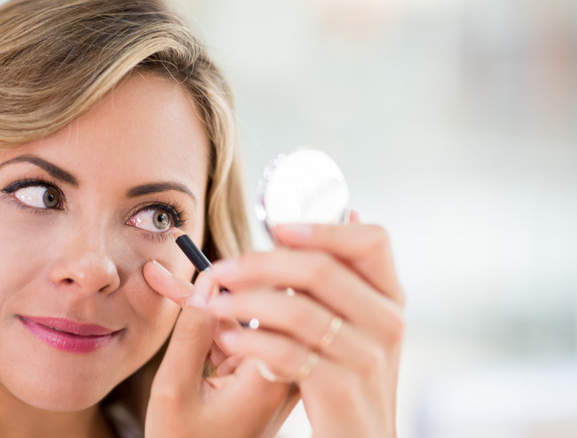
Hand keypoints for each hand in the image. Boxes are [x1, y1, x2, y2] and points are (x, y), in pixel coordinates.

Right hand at [143, 267, 298, 437]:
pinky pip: (245, 336)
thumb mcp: (174, 388)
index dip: (238, 272)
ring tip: (165, 288)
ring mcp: (280, 373)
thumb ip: (193, 329)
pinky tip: (187, 317)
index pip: (273, 296)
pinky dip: (215, 325)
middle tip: (167, 272)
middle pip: (264, 301)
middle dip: (219, 282)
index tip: (196, 263)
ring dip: (212, 302)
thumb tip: (208, 277)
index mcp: (272, 373)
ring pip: (252, 315)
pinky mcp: (268, 376)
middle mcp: (287, 370)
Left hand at [207, 216, 404, 437]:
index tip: (277, 228)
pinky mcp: (340, 390)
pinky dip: (249, 342)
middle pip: (320, 270)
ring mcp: (366, 357)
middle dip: (259, 264)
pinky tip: (228, 338)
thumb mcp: (357, 324)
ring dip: (244, 302)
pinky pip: (286, 352)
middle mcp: (387, 323)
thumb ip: (346, 277)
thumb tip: (346, 213)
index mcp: (389, 298)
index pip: (372, 242)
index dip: (322, 228)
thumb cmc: (348, 375)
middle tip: (221, 269)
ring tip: (213, 303)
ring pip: (297, 310)